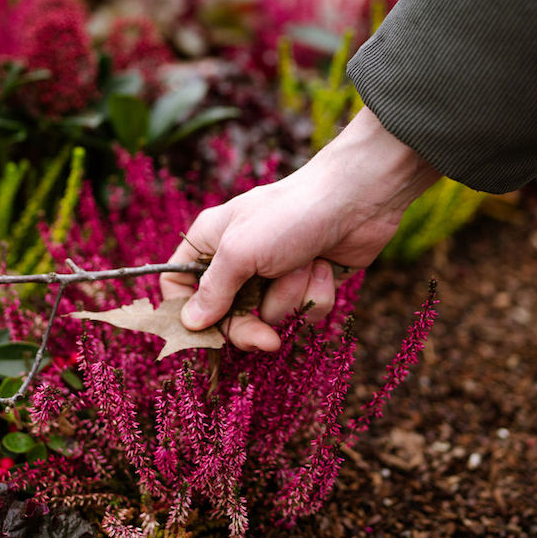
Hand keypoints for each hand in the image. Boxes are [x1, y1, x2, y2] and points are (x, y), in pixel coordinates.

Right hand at [160, 108, 439, 350]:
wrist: (357, 198)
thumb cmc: (289, 215)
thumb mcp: (239, 251)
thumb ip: (212, 290)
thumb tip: (189, 324)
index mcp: (210, 243)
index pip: (180, 285)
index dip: (188, 314)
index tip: (204, 336)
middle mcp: (239, 259)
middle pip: (227, 315)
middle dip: (250, 325)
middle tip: (266, 339)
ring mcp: (275, 272)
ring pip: (270, 313)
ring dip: (292, 295)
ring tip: (305, 263)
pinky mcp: (308, 282)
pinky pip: (304, 310)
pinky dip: (317, 294)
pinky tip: (326, 267)